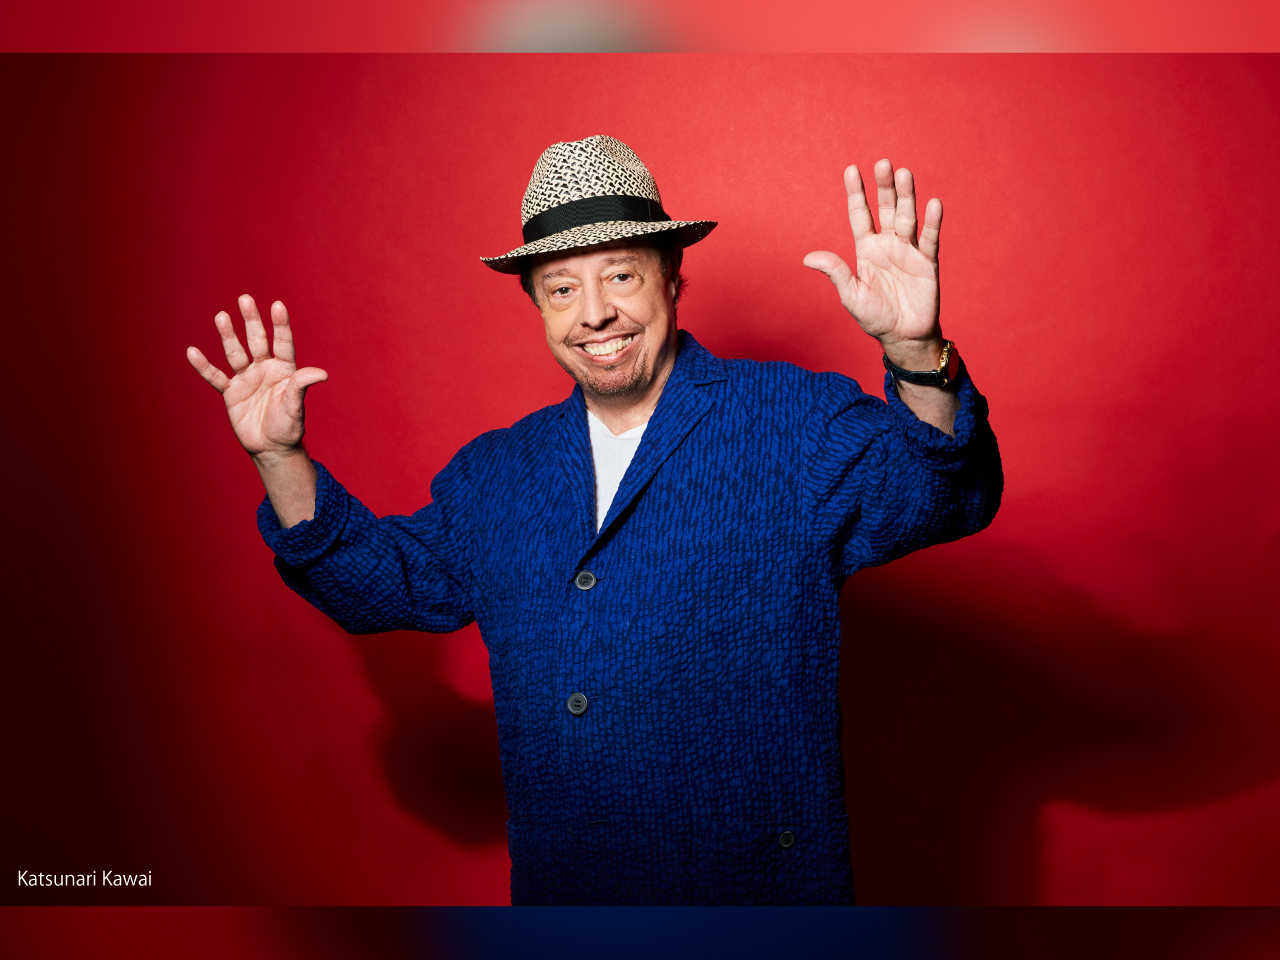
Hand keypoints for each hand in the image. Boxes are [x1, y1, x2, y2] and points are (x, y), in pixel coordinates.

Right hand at [187, 295, 327, 462]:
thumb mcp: (296, 407)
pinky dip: (204, 366)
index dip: (280, 325)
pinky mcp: (231, 392)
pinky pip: (215, 376)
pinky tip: (193, 352)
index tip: (278, 305)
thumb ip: (301, 387)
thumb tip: (321, 373)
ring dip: (228, 335)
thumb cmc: (289, 427)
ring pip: (235, 353)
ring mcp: (246, 379)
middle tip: (245, 298)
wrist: (271, 448)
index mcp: (285, 370)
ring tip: (221, 316)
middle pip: (258, 340)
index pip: (283, 343)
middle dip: (252, 320)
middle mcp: (265, 369)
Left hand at [804, 160, 943, 368]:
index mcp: (866, 250)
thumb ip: (835, 272)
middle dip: (884, 187)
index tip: (851, 169)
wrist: (902, 337)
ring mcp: (908, 251)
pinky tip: (933, 204)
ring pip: (907, 218)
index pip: (859, 214)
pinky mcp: (927, 263)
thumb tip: (807, 257)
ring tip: (905, 174)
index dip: (856, 193)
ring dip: (906, 197)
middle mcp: (887, 245)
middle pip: (885, 209)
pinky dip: (932, 223)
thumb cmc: (875, 317)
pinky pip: (930, 239)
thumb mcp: (850, 295)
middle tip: (883, 163)